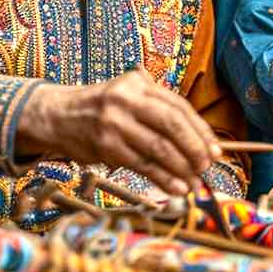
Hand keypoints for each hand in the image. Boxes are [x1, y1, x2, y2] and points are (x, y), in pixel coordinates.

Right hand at [16, 69, 222, 195]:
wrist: (57, 115)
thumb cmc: (104, 109)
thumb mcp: (130, 96)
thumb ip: (159, 110)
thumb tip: (200, 141)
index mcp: (139, 84)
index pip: (179, 107)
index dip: (200, 130)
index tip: (215, 149)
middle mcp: (127, 100)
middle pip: (171, 125)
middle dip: (194, 148)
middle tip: (207, 166)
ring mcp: (114, 123)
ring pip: (158, 148)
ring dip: (181, 168)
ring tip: (195, 183)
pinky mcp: (104, 145)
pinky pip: (141, 165)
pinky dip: (162, 178)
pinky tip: (176, 187)